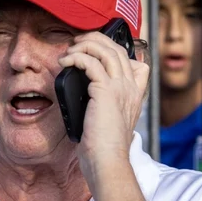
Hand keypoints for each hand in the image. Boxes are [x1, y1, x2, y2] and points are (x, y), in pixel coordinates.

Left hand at [58, 32, 149, 189]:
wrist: (107, 161)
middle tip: (78, 42)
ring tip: (70, 49)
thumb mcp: (108, 121)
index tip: (97, 52)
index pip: (136, 63)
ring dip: (85, 45)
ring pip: (106, 51)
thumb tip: (84, 95)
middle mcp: (131, 88)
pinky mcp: (105, 91)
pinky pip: (91, 63)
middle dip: (96, 40)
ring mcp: (120, 88)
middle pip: (118, 50)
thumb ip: (103, 105)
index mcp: (135, 95)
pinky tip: (65, 62)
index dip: (117, 51)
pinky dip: (76, 57)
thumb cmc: (103, 147)